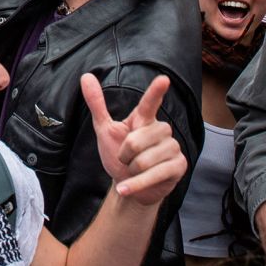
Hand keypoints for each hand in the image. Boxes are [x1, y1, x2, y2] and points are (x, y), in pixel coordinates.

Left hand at [81, 73, 186, 206]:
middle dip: (124, 155)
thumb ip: (98, 104)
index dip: (156, 92)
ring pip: (144, 160)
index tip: (163, 79)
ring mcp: (173, 147)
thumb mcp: (105, 130)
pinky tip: (126, 188)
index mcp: (144, 119)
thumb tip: (86, 76)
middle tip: (126, 160)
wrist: (128, 187)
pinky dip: (135, 185)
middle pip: (136, 141)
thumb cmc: (118, 157)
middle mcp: (161, 130)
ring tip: (134, 171)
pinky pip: (154, 175)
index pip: (149, 103)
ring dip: (131, 171)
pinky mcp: (179, 166)